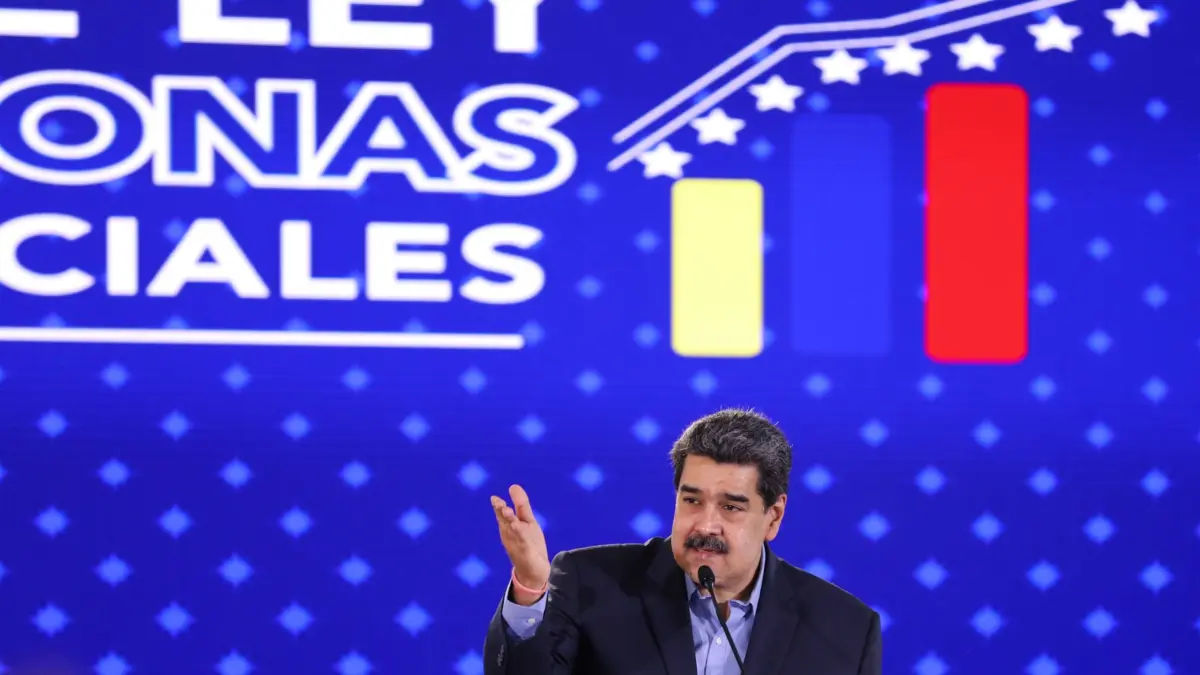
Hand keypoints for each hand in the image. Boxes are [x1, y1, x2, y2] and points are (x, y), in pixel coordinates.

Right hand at [491, 484, 550, 604]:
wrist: (533, 571)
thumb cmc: (529, 543)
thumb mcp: (527, 522)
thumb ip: (521, 505)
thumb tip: (513, 486)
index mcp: (510, 526)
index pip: (503, 514)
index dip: (499, 506)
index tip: (494, 498)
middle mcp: (510, 535)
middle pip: (505, 522)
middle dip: (501, 512)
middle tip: (498, 502)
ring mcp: (517, 545)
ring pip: (513, 531)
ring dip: (510, 522)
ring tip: (507, 511)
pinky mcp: (526, 553)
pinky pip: (523, 543)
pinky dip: (520, 536)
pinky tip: (518, 527)